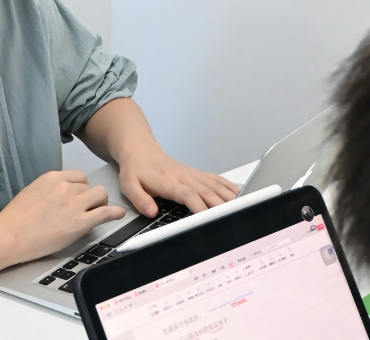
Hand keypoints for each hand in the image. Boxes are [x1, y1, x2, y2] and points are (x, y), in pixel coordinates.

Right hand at [0, 170, 125, 263]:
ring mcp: (74, 204)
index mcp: (52, 178)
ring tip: (97, 212)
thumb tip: (61, 197)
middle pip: (90, 186)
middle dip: (90, 197)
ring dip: (100, 204)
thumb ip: (50, 191)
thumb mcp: (32, 193)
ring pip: (100, 195)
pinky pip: (105, 213)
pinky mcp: (80, 222)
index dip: (82, 188)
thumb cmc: (15, 220)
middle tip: (88, 208)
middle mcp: (65, 187)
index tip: (81, 195)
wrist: (10, 235)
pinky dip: (115, 213)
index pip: (79, 176)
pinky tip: (118, 214)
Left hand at [117, 143, 239, 216]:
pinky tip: (238, 195)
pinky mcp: (196, 173)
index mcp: (166, 181)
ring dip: (227, 197)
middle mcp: (182, 177)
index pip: (186, 194)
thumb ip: (139, 199)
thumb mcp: (128, 185)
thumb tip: (151, 211)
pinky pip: (216, 179)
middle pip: (206, 191)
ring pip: (214, 185)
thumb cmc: (136, 170)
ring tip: (240, 210)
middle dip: (219, 206)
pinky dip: (228, 186)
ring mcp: (191, 174)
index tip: (207, 217)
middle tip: (231, 219)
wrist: (140, 150)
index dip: (198, 205)